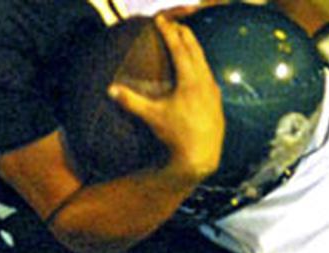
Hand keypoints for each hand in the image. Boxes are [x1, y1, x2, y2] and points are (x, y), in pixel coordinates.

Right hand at [108, 14, 223, 184]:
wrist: (202, 156)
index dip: (169, 32)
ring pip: (205, 63)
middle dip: (185, 35)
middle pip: (195, 50)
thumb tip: (110, 90)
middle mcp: (205, 82)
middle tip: (176, 24)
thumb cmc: (176, 136)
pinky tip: (199, 71)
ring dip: (195, 50)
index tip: (162, 20)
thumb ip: (131, 102)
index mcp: (190, 80)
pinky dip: (202, 67)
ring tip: (187, 42)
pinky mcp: (218, 103)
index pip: (179, 49)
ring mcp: (213, 92)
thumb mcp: (152, 116)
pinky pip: (210, 77)